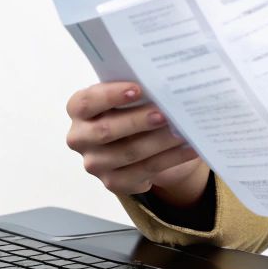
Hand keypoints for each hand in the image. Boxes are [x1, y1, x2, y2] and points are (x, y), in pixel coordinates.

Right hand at [65, 80, 209, 201]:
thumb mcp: (126, 96)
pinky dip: (170, 159)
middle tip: (165, 114)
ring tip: (183, 132)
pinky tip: (189, 149)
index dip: (110, 95)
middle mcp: (79, 138)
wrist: (138, 139)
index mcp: (78, 109)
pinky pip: (144, 172)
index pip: (86, 102)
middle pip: (106, 131)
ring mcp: (95, 163)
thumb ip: (136, 90)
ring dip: (159, 142)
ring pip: (128, 153)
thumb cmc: (130, 108)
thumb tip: (162, 86)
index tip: (137, 89)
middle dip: (138, 121)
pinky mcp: (113, 182)